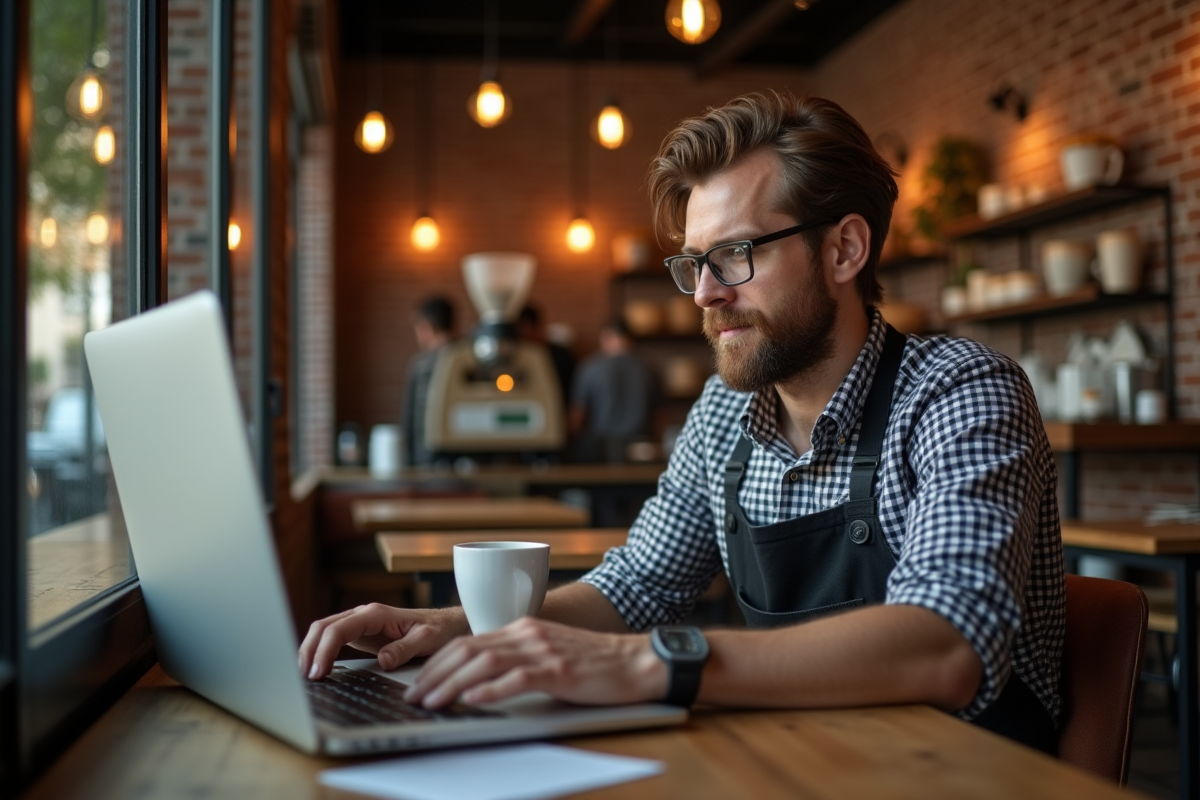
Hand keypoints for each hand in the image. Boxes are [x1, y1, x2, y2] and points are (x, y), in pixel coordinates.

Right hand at [298, 603, 469, 679]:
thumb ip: (405, 648)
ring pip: (324, 630)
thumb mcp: (427, 640)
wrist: (445, 625)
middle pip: (323, 626)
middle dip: (309, 649)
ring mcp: (360, 623)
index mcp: (376, 614)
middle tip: (306, 677)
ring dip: (311, 649)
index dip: (324, 650)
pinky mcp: (360, 633)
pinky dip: (320, 650)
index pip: (339, 629)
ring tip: (305, 675)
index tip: (318, 672)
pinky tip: (316, 667)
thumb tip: (384, 660)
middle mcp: (364, 615)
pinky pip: (332, 638)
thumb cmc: (437, 630)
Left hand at [402, 617, 667, 709]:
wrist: (635, 662)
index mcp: (522, 628)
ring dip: (452, 683)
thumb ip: (518, 658)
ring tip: (432, 701)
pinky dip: (490, 690)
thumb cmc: (593, 663)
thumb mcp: (548, 652)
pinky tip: (473, 699)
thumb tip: (480, 679)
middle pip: (468, 650)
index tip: (418, 683)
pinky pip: (517, 678)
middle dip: (435, 674)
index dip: (437, 663)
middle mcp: (528, 633)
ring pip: (485, 663)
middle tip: (414, 696)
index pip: (467, 642)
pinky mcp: (558, 670)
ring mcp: (543, 650)